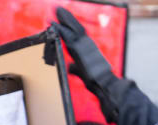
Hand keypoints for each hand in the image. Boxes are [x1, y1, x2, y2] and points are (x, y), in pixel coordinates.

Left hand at [53, 6, 119, 122]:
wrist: (104, 83)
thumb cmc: (96, 81)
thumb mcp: (83, 72)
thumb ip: (75, 68)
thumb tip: (69, 68)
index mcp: (88, 48)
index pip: (78, 33)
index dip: (71, 25)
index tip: (64, 18)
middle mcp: (86, 44)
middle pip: (75, 27)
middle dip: (66, 18)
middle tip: (58, 8)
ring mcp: (83, 46)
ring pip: (72, 28)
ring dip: (63, 19)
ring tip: (56, 9)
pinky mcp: (78, 50)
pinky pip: (67, 37)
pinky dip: (60, 29)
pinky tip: (53, 24)